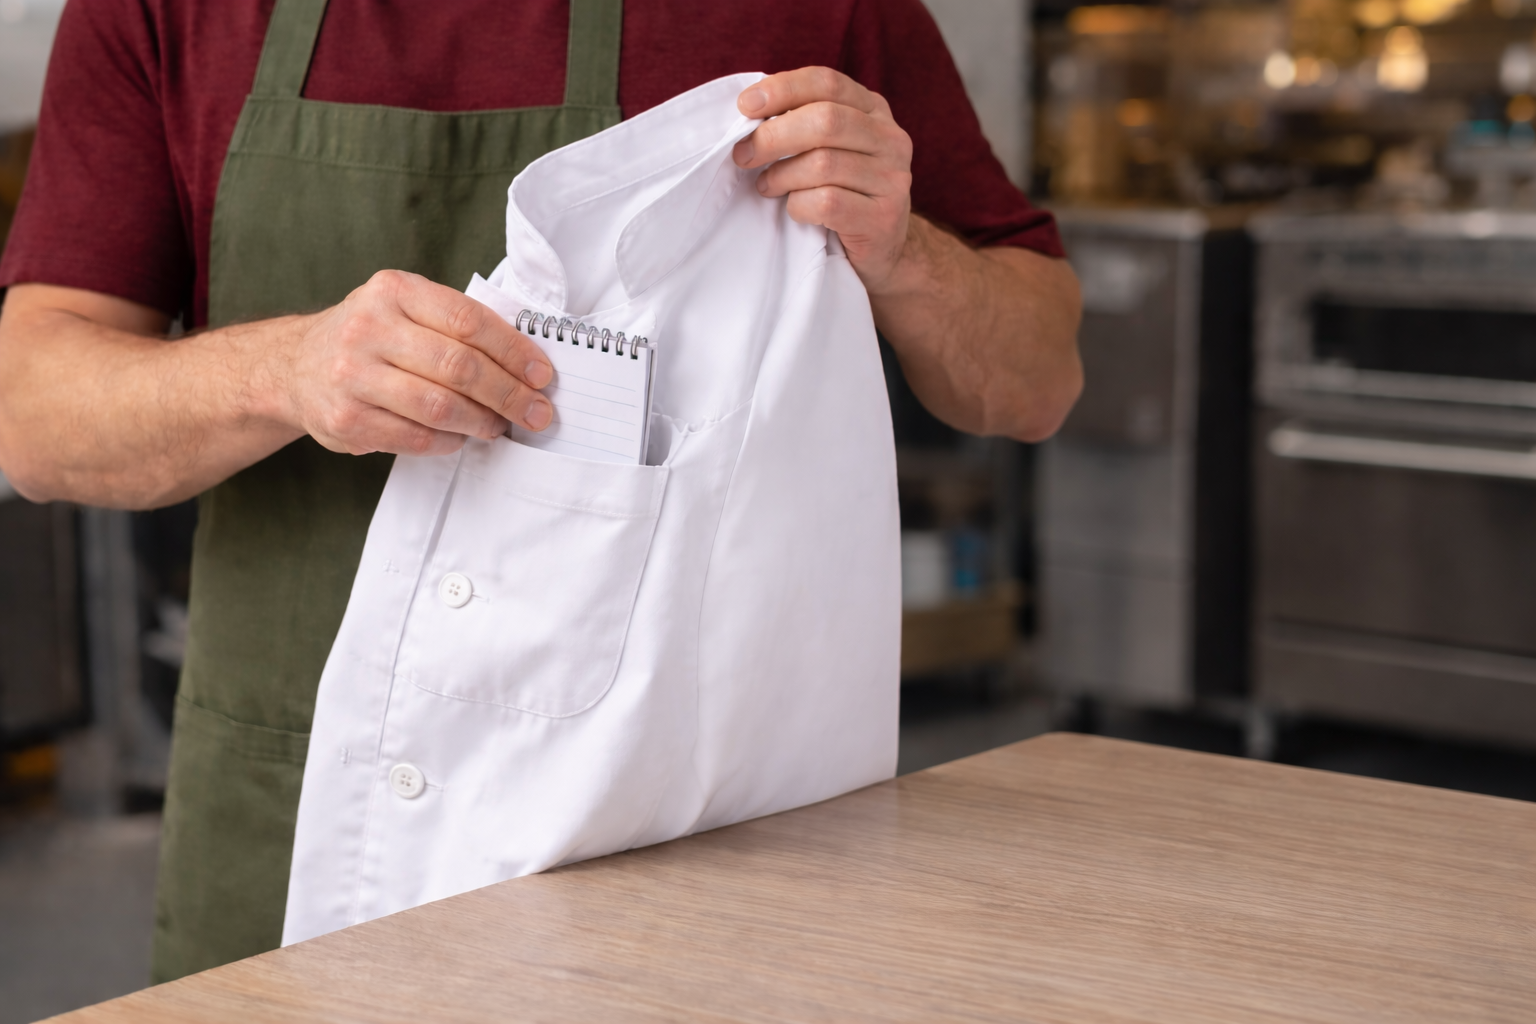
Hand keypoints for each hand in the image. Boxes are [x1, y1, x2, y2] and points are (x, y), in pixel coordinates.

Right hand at [276, 270, 553, 456]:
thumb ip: (456, 324)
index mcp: (393, 291)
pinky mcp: (346, 420)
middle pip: (458, 367)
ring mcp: (353, 376)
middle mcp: (368, 329)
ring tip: (500, 425)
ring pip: (439, 407)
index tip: (542, 375)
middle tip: (537, 412)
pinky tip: (461, 437)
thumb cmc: (370, 337)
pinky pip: (415, 438)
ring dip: (482, 421)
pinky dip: (449, 441)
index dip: (514, 350)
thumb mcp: (404, 308)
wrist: (293, 366)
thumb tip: (526, 362)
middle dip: (509, 394)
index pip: (468, 321)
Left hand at [734, 68, 913, 292]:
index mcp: (874, 110)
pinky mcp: (883, 217)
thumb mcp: (830, 148)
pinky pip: (827, 203)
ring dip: (781, 176)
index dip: (783, 89)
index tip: (745, 105)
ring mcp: (892, 179)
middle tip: (743, 154)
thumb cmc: (843, 193)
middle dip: (773, 136)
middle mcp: (890, 139)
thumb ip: (803, 124)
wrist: (883, 251)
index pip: (827, 82)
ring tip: (767, 186)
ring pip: (823, 164)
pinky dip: (799, 206)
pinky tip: (795, 209)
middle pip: (825, 120)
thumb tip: (749, 113)